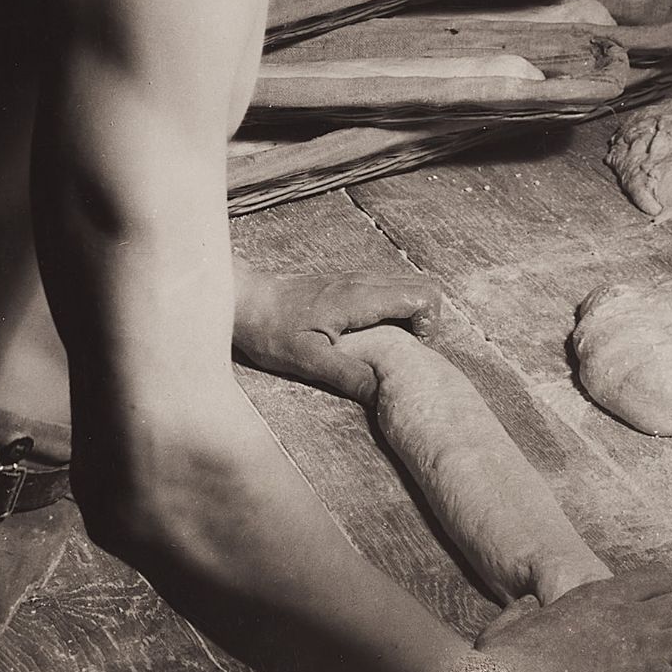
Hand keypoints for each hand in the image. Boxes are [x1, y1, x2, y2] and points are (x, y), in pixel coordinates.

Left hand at [233, 266, 443, 396]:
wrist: (242, 300)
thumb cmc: (270, 330)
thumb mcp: (307, 361)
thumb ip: (347, 375)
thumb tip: (381, 392)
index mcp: (360, 298)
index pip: (422, 296)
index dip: (429, 324)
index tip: (411, 349)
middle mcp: (363, 281)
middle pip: (422, 286)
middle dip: (427, 319)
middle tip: (406, 350)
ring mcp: (355, 278)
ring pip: (406, 285)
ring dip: (410, 314)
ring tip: (389, 345)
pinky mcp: (346, 282)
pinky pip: (388, 289)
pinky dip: (394, 310)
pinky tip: (369, 335)